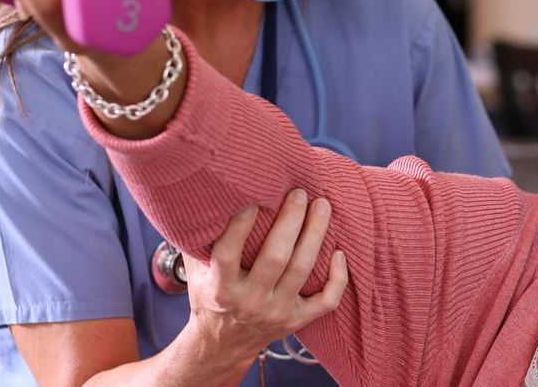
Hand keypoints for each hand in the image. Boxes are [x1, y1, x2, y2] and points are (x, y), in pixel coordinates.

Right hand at [182, 189, 348, 366]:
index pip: (228, 254)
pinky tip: (339, 252)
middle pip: (275, 257)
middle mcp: (249, 302)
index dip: (239, 227)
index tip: (253, 200)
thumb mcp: (198, 274)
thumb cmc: (211, 297)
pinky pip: (327, 301)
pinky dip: (338, 278)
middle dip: (290, 221)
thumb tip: (210, 199)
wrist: (223, 345)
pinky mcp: (297, 320)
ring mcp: (276, 312)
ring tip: (322, 206)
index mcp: (221, 289)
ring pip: (302, 270)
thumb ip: (202, 242)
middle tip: (300, 193)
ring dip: (315, 234)